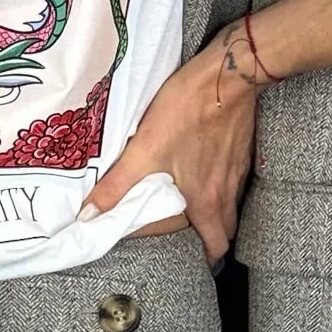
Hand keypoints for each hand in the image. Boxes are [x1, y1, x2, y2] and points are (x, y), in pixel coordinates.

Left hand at [77, 19, 275, 263]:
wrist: (228, 74)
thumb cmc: (188, 111)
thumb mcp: (144, 150)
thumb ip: (115, 186)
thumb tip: (89, 216)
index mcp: (206, 200)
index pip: (216, 245)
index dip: (206, 256)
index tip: (193, 258)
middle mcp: (227, 190)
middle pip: (226, 228)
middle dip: (213, 237)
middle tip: (192, 233)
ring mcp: (238, 168)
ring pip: (231, 203)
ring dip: (216, 211)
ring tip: (192, 203)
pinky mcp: (242, 147)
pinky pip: (234, 178)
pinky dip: (221, 183)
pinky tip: (204, 168)